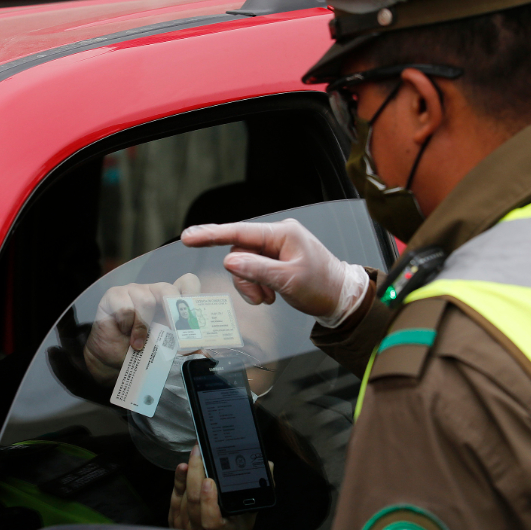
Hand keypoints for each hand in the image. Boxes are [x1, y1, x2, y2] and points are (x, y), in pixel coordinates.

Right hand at [84, 273, 199, 383]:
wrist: (112, 359)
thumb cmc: (141, 351)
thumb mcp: (166, 350)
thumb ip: (184, 347)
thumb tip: (204, 353)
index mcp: (170, 301)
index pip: (187, 283)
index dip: (192, 295)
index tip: (193, 318)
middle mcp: (153, 292)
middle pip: (168, 289)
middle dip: (172, 313)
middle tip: (172, 333)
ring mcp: (133, 291)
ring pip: (145, 300)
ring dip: (143, 326)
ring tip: (139, 344)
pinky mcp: (114, 296)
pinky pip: (126, 307)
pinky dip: (128, 325)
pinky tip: (125, 334)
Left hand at [169, 447, 258, 529]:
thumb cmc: (235, 524)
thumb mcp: (251, 513)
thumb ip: (261, 490)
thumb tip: (267, 465)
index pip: (212, 521)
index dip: (208, 502)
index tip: (209, 482)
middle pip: (193, 503)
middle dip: (195, 474)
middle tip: (199, 454)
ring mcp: (188, 526)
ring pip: (184, 499)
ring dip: (188, 475)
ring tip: (195, 455)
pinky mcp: (177, 519)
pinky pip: (175, 498)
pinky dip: (179, 481)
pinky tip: (183, 467)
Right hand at [181, 220, 355, 316]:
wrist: (341, 298)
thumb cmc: (323, 286)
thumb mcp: (289, 280)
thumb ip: (257, 269)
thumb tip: (230, 261)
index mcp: (283, 233)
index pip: (240, 232)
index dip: (211, 234)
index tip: (189, 236)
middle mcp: (278, 236)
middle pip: (240, 252)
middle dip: (244, 278)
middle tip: (259, 297)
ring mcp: (276, 248)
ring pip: (245, 264)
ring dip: (251, 285)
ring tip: (267, 298)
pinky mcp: (276, 260)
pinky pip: (253, 270)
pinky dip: (256, 286)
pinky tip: (270, 295)